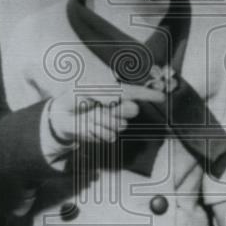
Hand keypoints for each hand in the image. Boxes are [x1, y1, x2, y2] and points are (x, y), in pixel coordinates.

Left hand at [47, 83, 163, 144]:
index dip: (150, 95)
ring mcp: (113, 122)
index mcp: (117, 92)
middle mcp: (118, 107)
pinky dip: (96, 130)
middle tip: (102, 105)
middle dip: (120, 109)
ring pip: (120, 125)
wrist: (62, 113)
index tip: (162, 97)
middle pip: (132, 110)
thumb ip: (102, 92)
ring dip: (102, 120)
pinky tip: (87, 125)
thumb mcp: (86, 88)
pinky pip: (109, 136)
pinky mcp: (106, 135)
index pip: (137, 93)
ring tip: (89, 115)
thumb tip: (114, 100)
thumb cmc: (75, 96)